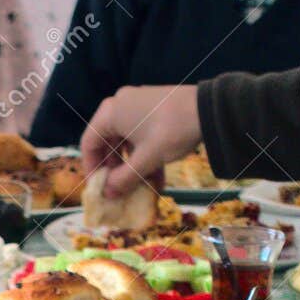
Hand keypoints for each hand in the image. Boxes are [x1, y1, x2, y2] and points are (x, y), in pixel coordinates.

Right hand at [80, 85, 199, 197]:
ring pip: (126, 140)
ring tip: (141, 186)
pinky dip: (144, 154)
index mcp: (111, 112)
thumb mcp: (146, 160)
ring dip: (132, 165)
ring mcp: (138, 104)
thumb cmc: (171, 131)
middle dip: (114, 169)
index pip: (89, 143)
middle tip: (119, 189)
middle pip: (107, 141)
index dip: (91, 168)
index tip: (98, 187)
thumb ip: (124, 178)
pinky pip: (140, 133)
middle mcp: (120, 104)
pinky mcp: (154, 107)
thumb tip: (108, 194)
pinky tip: (156, 175)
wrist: (210, 109)